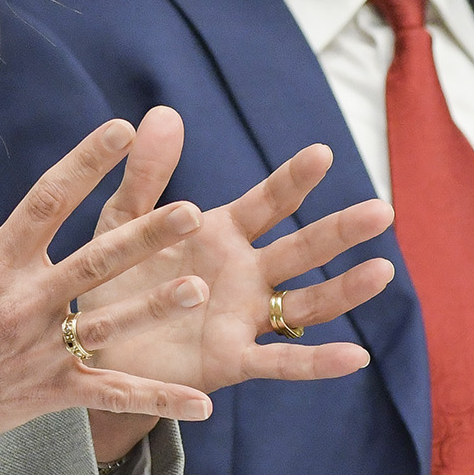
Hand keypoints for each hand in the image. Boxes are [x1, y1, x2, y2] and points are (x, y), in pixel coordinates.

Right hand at [0, 121, 225, 474]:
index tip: (121, 130)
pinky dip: (156, 400)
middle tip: (192, 211)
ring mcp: (39, 353)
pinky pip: (109, 396)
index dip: (86, 163)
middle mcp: (22, 305)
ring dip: (155, 307)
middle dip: (145, 235)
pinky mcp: (48, 395)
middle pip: (95, 261)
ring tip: (199, 288)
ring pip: (110, 325)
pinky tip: (201, 403)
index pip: (46, 201)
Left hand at [76, 107, 394, 398]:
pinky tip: (355, 357)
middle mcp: (244, 274)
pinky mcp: (231, 360)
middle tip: (382, 210)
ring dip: (345, 290)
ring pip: (306, 303)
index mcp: (221, 234)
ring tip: (382, 271)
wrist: (91, 343)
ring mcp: (243, 318)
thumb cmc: (111, 274)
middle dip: (340, 231)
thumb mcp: (124, 220)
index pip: (268, 202)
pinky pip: (281, 361)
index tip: (322, 153)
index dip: (294, 180)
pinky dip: (317, 362)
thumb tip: (161, 111)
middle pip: (302, 249)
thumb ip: (146, 173)